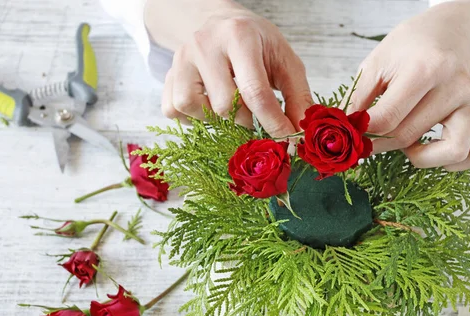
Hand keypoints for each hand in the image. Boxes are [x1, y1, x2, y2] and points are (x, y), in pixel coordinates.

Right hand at [148, 0, 311, 135]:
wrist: (222, 23)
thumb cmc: (258, 44)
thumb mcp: (286, 61)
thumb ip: (298, 97)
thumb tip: (301, 135)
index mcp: (240, 36)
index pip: (255, 92)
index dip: (273, 123)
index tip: (287, 139)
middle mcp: (205, 44)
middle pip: (224, 105)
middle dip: (246, 120)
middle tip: (256, 115)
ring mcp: (181, 58)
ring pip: (192, 107)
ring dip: (216, 120)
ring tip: (231, 108)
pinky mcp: (168, 74)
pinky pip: (172, 110)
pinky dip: (192, 118)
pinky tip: (209, 107)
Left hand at [348, 0, 469, 170]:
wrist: (451, 32)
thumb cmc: (411, 46)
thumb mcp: (377, 61)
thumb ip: (358, 97)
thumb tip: (343, 131)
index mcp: (426, 68)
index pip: (387, 118)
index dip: (362, 133)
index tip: (351, 133)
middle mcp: (455, 87)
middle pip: (409, 136)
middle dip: (380, 145)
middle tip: (368, 139)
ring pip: (452, 152)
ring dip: (421, 158)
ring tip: (406, 143)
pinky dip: (453, 163)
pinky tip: (431, 150)